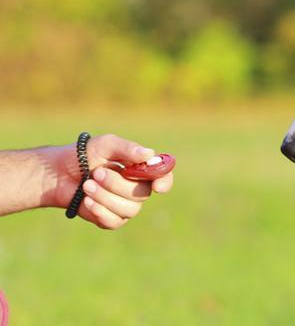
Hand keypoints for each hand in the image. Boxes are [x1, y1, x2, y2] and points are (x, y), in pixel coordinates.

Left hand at [46, 134, 173, 228]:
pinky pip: (115, 221)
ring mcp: (126, 205)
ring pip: (130, 209)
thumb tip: (149, 155)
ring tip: (86, 185)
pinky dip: (100, 211)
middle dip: (117, 184)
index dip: (165, 182)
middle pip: (142, 193)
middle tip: (97, 173)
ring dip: (105, 197)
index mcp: (141, 168)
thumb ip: (128, 148)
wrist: (57, 173)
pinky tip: (87, 201)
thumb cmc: (83, 155)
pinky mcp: (111, 219)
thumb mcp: (105, 145)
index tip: (157, 186)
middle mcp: (138, 188)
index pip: (163, 176)